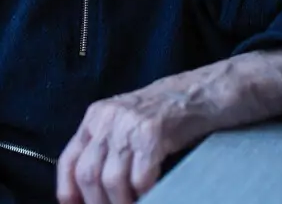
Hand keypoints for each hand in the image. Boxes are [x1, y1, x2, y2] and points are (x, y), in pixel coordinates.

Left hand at [56, 50, 281, 203]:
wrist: (213, 88)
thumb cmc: (174, 113)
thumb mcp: (131, 124)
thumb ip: (110, 149)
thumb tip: (95, 189)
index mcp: (97, 116)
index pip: (69, 159)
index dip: (68, 190)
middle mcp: (108, 117)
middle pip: (88, 174)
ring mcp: (130, 122)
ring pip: (111, 180)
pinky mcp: (155, 131)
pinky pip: (141, 177)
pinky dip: (145, 195)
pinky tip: (155, 196)